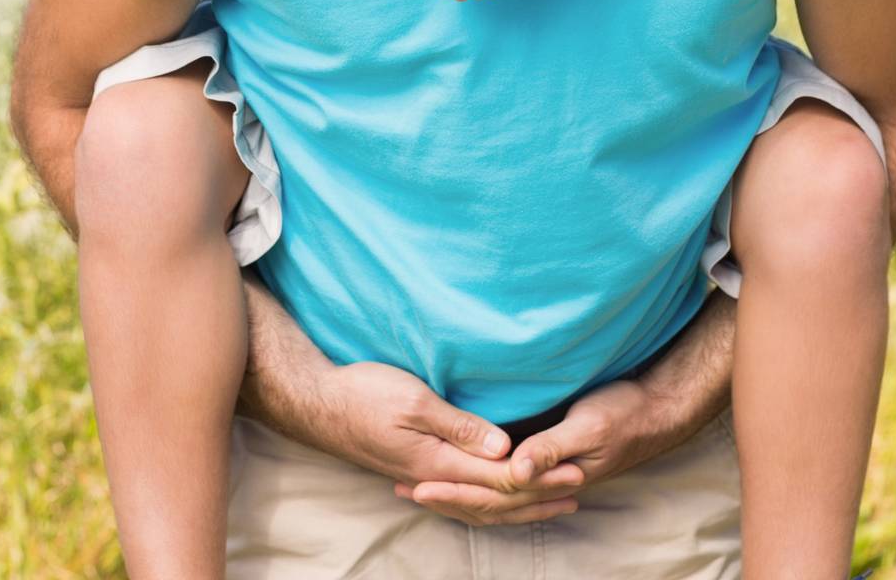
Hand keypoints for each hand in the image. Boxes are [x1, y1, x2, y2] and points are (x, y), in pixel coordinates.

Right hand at [322, 361, 582, 522]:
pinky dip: (487, 501)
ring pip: (479, 500)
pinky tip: (494, 498)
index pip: (499, 477)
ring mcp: (424, 475)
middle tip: (576, 489)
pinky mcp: (416, 467)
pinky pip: (461, 494)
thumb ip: (459, 425)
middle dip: (538, 493)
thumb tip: (504, 447)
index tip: (574, 470)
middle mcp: (434, 476)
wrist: (319, 404)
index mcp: (438, 462)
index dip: (540, 475)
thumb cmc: (365, 393)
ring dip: (518, 501)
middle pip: (495, 497)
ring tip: (548, 499)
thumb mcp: (414, 400)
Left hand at [404, 377, 677, 524]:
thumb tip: (513, 470)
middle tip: (407, 492)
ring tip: (426, 489)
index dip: (456, 491)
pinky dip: (484, 482)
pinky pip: (507, 479)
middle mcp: (543, 481)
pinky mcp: (550, 456)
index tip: (420, 487)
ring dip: (461, 493)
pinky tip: (471, 474)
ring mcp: (547, 471)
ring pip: (495, 494)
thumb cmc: (623, 413)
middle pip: (488, 499)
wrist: (657, 410)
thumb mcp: (587, 425)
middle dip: (448, 496)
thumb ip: (551, 446)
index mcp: (548, 477)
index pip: (493, 493)